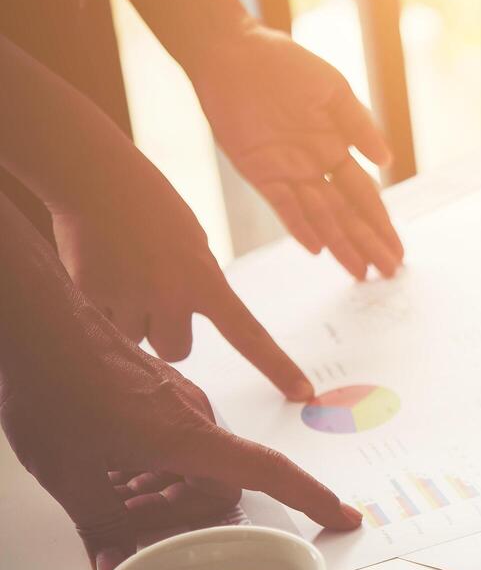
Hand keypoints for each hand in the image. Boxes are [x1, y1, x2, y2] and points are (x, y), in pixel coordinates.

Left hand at [0, 306, 360, 569]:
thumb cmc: (53, 385)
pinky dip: (153, 459)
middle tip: (136, 522)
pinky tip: (107, 462)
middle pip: (221, 479)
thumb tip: (113, 567)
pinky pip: (175, 434)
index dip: (312, 498)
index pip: (268, 473)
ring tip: (111, 490)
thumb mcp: (68, 474)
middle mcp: (195, 415)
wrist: (32, 317)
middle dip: (186, 511)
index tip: (344, 516)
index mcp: (187, 439)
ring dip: (163, 485)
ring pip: (194, 458)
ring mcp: (178, 397)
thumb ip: (100, 527)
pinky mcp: (158, 386)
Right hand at [50, 149, 313, 399]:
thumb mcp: (192, 243)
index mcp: (204, 279)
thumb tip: (184, 322)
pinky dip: (99, 305)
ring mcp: (128, 297)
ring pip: (136, 341)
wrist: (95, 176)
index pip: (248, 334)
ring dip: (131, 320)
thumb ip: (197, 285)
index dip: (276, 366)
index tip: (302, 392)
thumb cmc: (150, 206)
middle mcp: (169, 294)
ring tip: (123, 275)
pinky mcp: (89, 296)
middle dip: (167, 332)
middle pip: (178, 351)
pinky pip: (100, 323)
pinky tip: (98, 269)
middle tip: (153, 295)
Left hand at [189, 23, 402, 279]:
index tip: (398, 250)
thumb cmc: (284, 64)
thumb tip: (386, 162)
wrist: (232, 53)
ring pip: (321, 217)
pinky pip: (284, 207)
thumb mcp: (333, 91)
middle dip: (368, 244)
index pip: (365, 196)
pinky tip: (319, 249)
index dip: (381, 223)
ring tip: (361, 273)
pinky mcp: (259, 173)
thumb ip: (360, 126)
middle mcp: (314, 168)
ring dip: (341, 245)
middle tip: (389, 273)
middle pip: (347, 215)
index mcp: (336, 148)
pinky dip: (300, 227)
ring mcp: (287, 173)